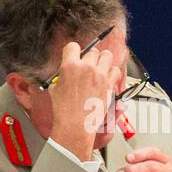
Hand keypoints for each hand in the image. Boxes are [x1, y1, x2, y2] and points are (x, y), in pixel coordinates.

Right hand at [47, 41, 121, 161]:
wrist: (75, 125)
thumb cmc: (64, 111)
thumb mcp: (55, 89)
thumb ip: (62, 76)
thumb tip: (65, 73)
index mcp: (70, 66)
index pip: (73, 46)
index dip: (73, 51)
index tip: (75, 56)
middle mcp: (86, 68)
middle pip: (92, 51)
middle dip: (90, 58)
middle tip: (87, 67)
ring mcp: (99, 75)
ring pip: (107, 55)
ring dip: (103, 61)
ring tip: (99, 68)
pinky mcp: (108, 84)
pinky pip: (116, 70)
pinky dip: (112, 72)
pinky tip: (107, 77)